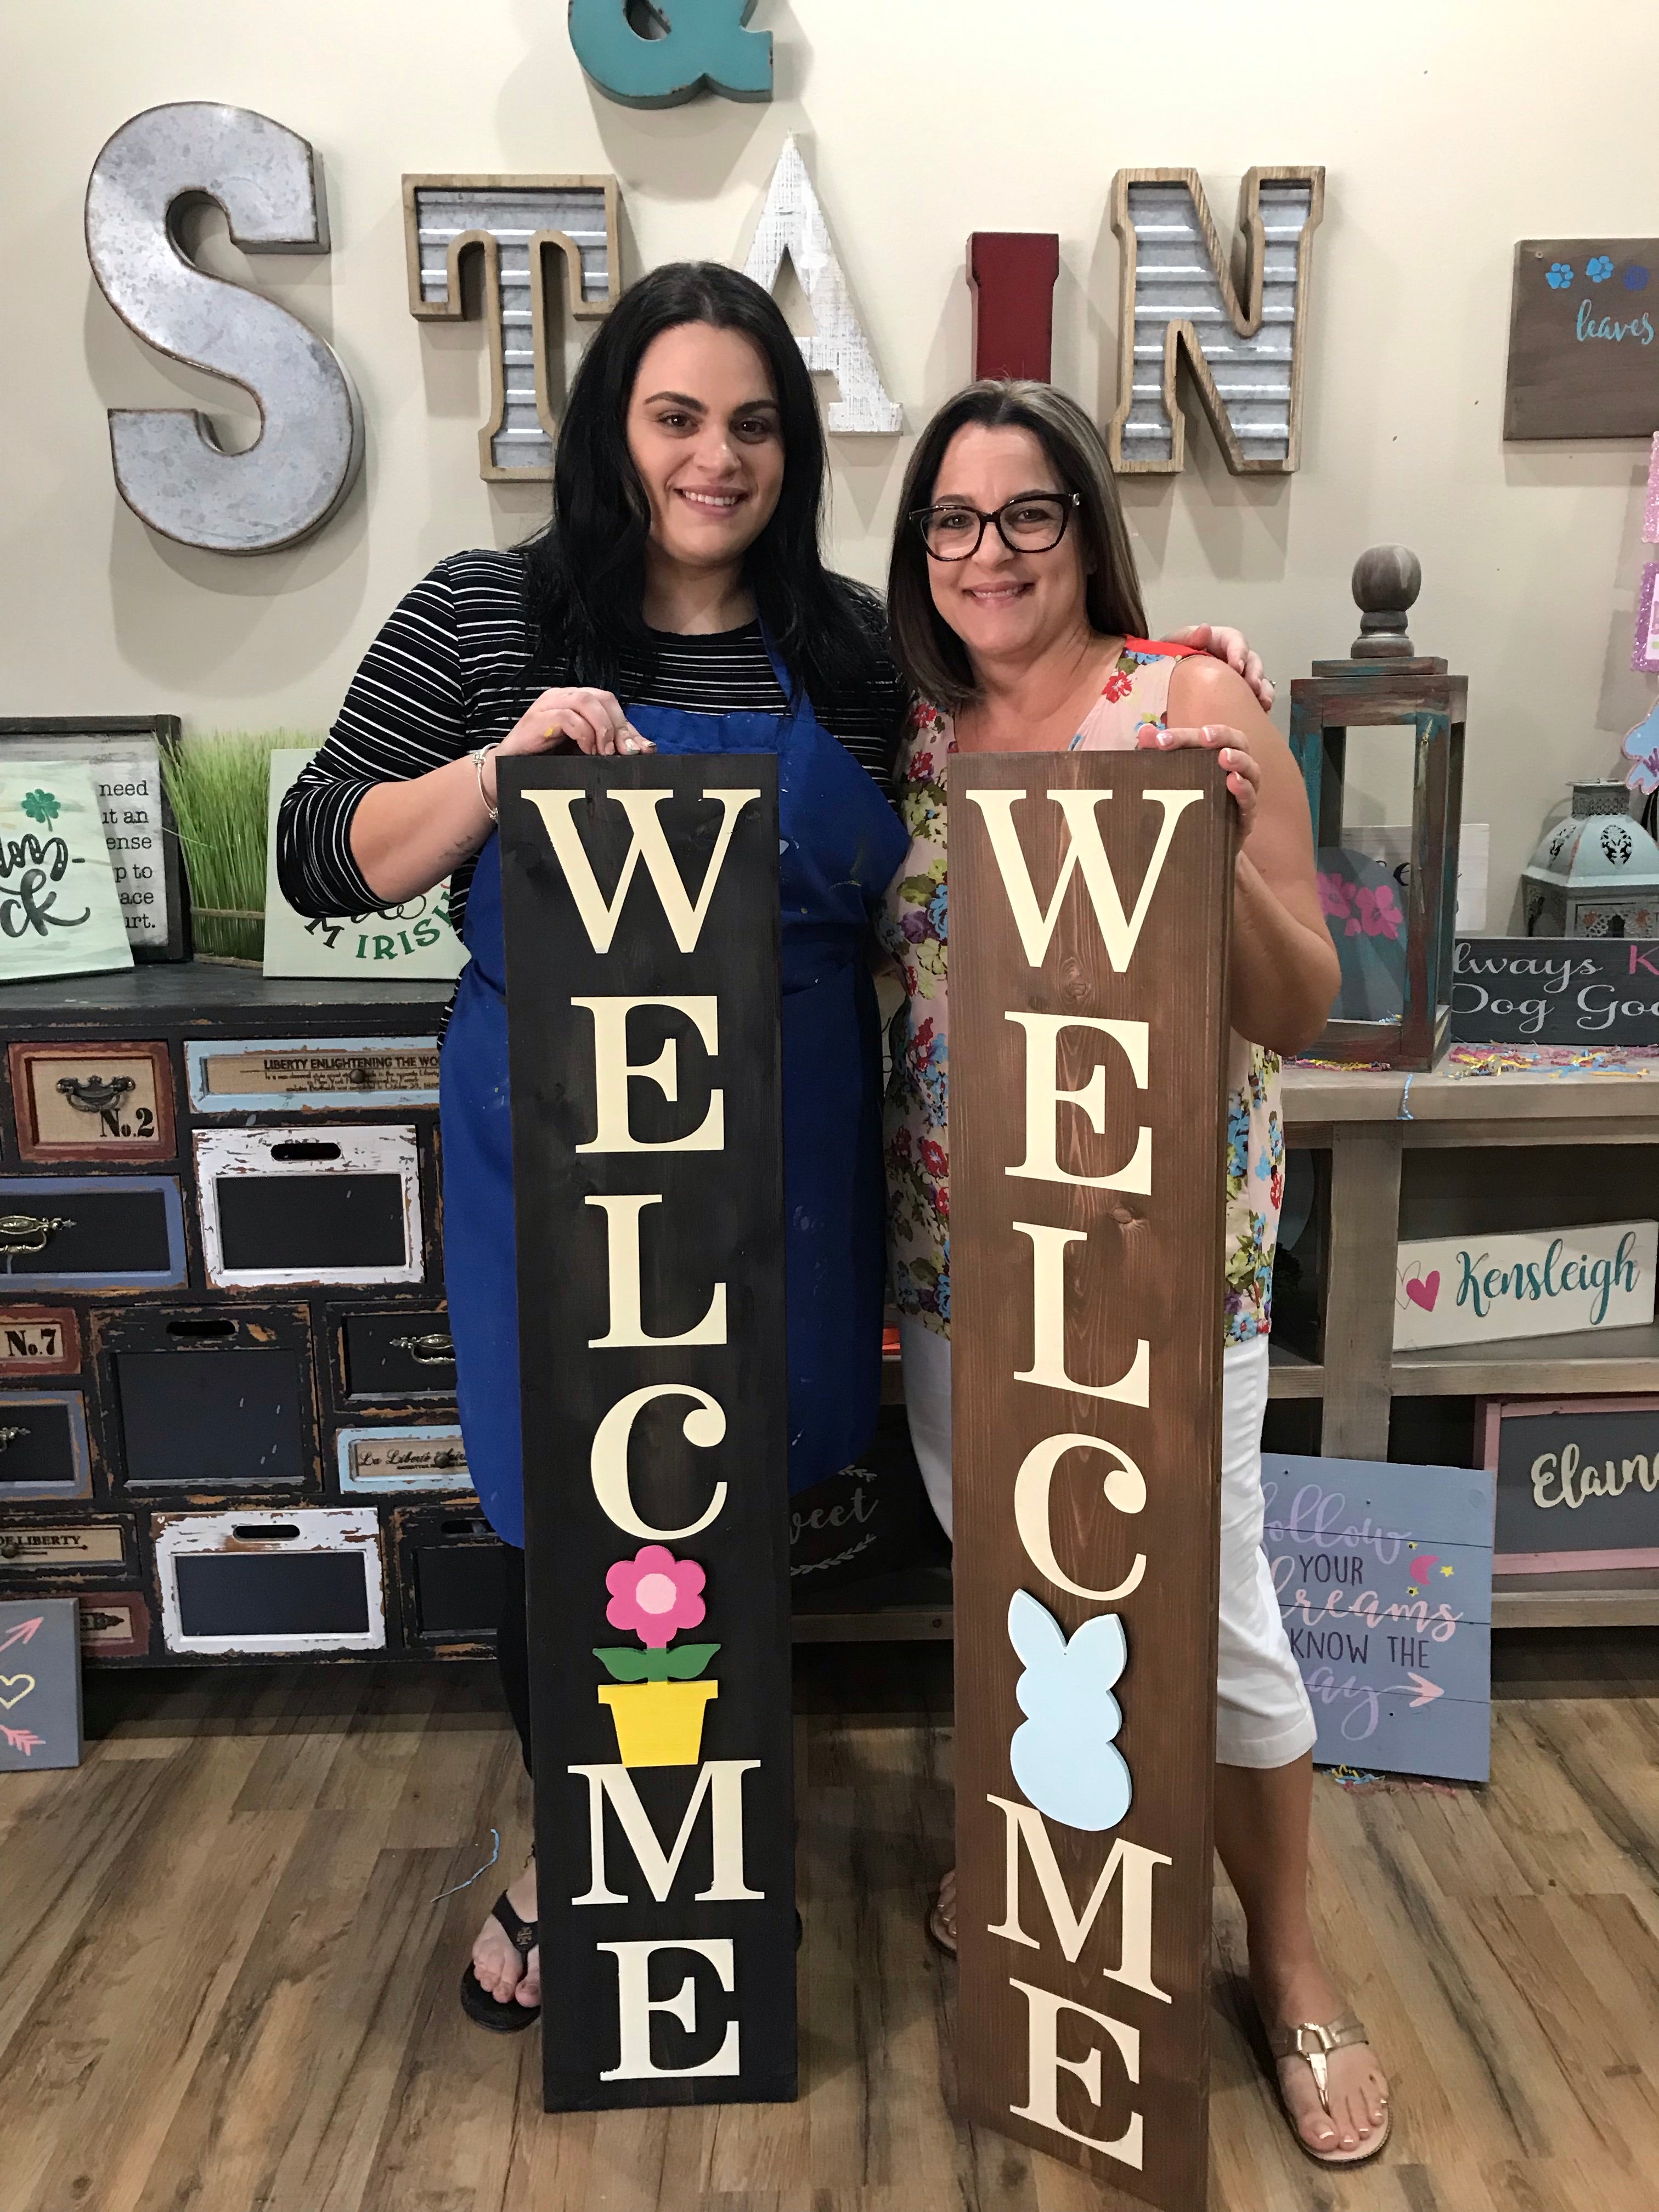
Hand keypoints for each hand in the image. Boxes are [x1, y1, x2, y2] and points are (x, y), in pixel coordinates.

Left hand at [1137, 721, 1260, 831]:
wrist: (1196, 851)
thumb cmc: (1185, 808)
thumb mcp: (1167, 780)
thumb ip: (1156, 756)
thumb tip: (1145, 732)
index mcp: (1215, 756)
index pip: (1206, 737)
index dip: (1185, 735)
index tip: (1162, 740)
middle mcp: (1234, 769)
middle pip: (1236, 743)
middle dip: (1222, 736)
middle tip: (1204, 736)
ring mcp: (1243, 792)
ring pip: (1251, 769)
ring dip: (1238, 760)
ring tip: (1223, 757)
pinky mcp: (1245, 818)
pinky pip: (1250, 801)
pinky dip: (1244, 789)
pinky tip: (1233, 782)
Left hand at [1168, 625, 1273, 712]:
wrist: (1158, 690)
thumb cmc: (1166, 664)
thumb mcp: (1171, 647)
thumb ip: (1186, 637)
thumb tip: (1205, 629)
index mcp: (1216, 643)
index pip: (1235, 640)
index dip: (1239, 651)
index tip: (1236, 666)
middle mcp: (1229, 659)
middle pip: (1251, 660)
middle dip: (1255, 673)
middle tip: (1252, 687)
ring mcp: (1235, 679)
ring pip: (1258, 679)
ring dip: (1263, 689)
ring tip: (1262, 702)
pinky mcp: (1237, 697)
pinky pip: (1255, 699)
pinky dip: (1261, 704)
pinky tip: (1261, 712)